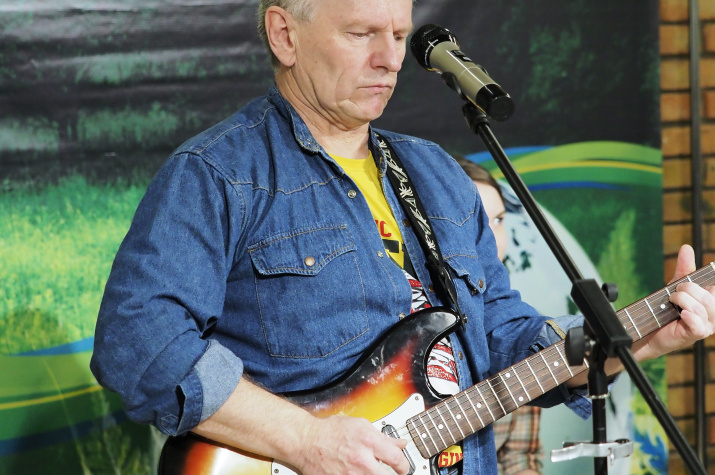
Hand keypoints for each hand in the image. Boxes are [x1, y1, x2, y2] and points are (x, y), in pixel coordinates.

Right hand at [296, 415, 409, 474]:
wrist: (306, 441)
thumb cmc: (330, 431)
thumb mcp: (360, 426)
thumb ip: (383, 437)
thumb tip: (400, 443)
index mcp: (368, 441)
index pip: (397, 458)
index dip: (404, 465)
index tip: (403, 466)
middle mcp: (361, 460)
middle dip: (392, 474)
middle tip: (391, 472)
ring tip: (369, 469)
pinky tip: (356, 472)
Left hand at [633, 245, 714, 360]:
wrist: (650, 330)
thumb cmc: (667, 309)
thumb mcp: (676, 286)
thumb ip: (684, 268)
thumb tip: (687, 247)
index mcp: (713, 301)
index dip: (711, 283)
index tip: (689, 284)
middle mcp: (714, 314)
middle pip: (710, 297)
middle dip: (689, 289)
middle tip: (675, 292)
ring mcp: (707, 326)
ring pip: (701, 308)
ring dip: (682, 300)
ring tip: (672, 302)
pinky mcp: (695, 335)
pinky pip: (698, 324)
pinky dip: (689, 316)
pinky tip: (681, 314)